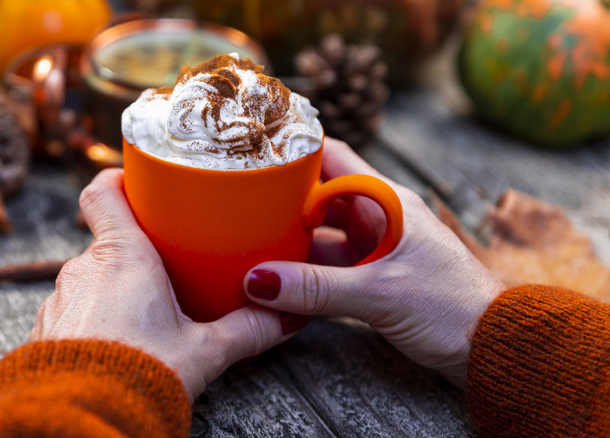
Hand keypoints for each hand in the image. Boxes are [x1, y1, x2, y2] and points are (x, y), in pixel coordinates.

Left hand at [30, 168, 307, 399]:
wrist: (78, 422)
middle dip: (136, 251)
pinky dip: (95, 318)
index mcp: (122, 257)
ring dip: (115, 288)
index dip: (118, 180)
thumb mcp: (204, 351)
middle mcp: (82, 270)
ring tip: (146, 315)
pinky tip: (119, 344)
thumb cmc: (137, 377)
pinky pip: (74, 311)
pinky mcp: (46, 332)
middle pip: (107, 240)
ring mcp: (60, 301)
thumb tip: (284, 316)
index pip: (103, 193)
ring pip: (91, 279)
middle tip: (169, 269)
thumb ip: (246, 330)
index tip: (139, 184)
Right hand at [243, 138, 504, 385]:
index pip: (332, 159)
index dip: (293, 154)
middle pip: (319, 196)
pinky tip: (276, 278)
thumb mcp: (380, 293)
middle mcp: (378, 216)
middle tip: (238, 206)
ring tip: (247, 243)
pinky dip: (304, 269)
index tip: (253, 158)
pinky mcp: (373, 275)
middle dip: (281, 201)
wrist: (493, 347)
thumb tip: (258, 282)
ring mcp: (375, 246)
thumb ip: (316, 288)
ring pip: (321, 232)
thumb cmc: (452, 308)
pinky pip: (329, 264)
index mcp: (387, 201)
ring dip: (290, 239)